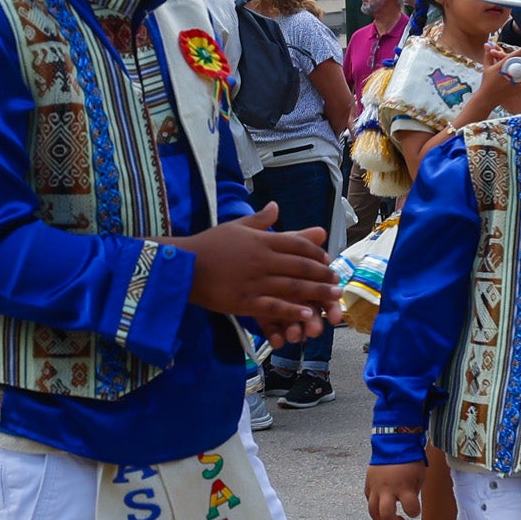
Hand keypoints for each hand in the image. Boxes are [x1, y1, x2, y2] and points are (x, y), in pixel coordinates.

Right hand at [171, 206, 337, 332]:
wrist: (183, 266)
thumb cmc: (209, 245)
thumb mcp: (235, 227)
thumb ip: (259, 219)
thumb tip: (276, 206)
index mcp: (261, 240)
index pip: (297, 245)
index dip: (316, 253)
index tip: (327, 260)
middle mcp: (262, 259)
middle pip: (301, 266)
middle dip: (323, 274)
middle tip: (338, 281)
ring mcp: (254, 281)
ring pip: (293, 287)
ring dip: (316, 292)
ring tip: (334, 298)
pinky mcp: (245, 301)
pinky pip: (274, 306)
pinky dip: (292, 310)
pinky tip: (307, 313)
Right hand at [366, 462, 425, 519]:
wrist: (393, 444)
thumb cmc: (409, 460)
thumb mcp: (418, 477)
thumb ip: (413, 493)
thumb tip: (407, 504)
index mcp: (404, 487)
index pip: (411, 509)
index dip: (414, 512)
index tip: (414, 510)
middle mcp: (388, 489)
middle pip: (386, 515)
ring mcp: (376, 487)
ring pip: (373, 511)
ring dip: (381, 519)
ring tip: (388, 517)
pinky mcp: (368, 484)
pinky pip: (369, 500)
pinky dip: (375, 504)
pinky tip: (383, 501)